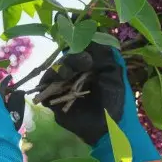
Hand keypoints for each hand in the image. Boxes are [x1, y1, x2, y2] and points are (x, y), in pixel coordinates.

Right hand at [37, 42, 159, 161]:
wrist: (109, 128)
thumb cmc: (117, 101)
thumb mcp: (114, 72)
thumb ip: (104, 52)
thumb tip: (90, 33)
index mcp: (91, 67)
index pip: (79, 48)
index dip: (78, 43)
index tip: (82, 39)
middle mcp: (76, 75)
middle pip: (65, 58)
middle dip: (72, 58)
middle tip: (85, 63)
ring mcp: (64, 88)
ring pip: (54, 70)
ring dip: (60, 68)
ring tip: (69, 75)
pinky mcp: (54, 101)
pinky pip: (45, 88)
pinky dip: (47, 83)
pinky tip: (56, 83)